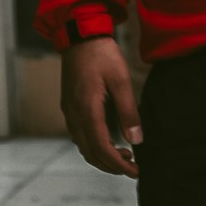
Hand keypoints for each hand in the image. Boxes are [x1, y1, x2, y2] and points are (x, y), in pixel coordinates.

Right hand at [61, 36, 141, 177]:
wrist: (80, 34)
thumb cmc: (102, 54)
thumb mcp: (120, 79)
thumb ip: (128, 111)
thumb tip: (137, 140)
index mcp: (87, 110)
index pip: (101, 149)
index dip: (118, 165)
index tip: (135, 171)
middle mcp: (74, 115)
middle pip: (90, 153)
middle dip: (111, 166)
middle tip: (133, 167)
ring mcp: (69, 111)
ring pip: (83, 147)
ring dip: (102, 156)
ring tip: (125, 155)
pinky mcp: (69, 106)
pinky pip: (79, 135)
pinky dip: (93, 145)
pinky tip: (108, 139)